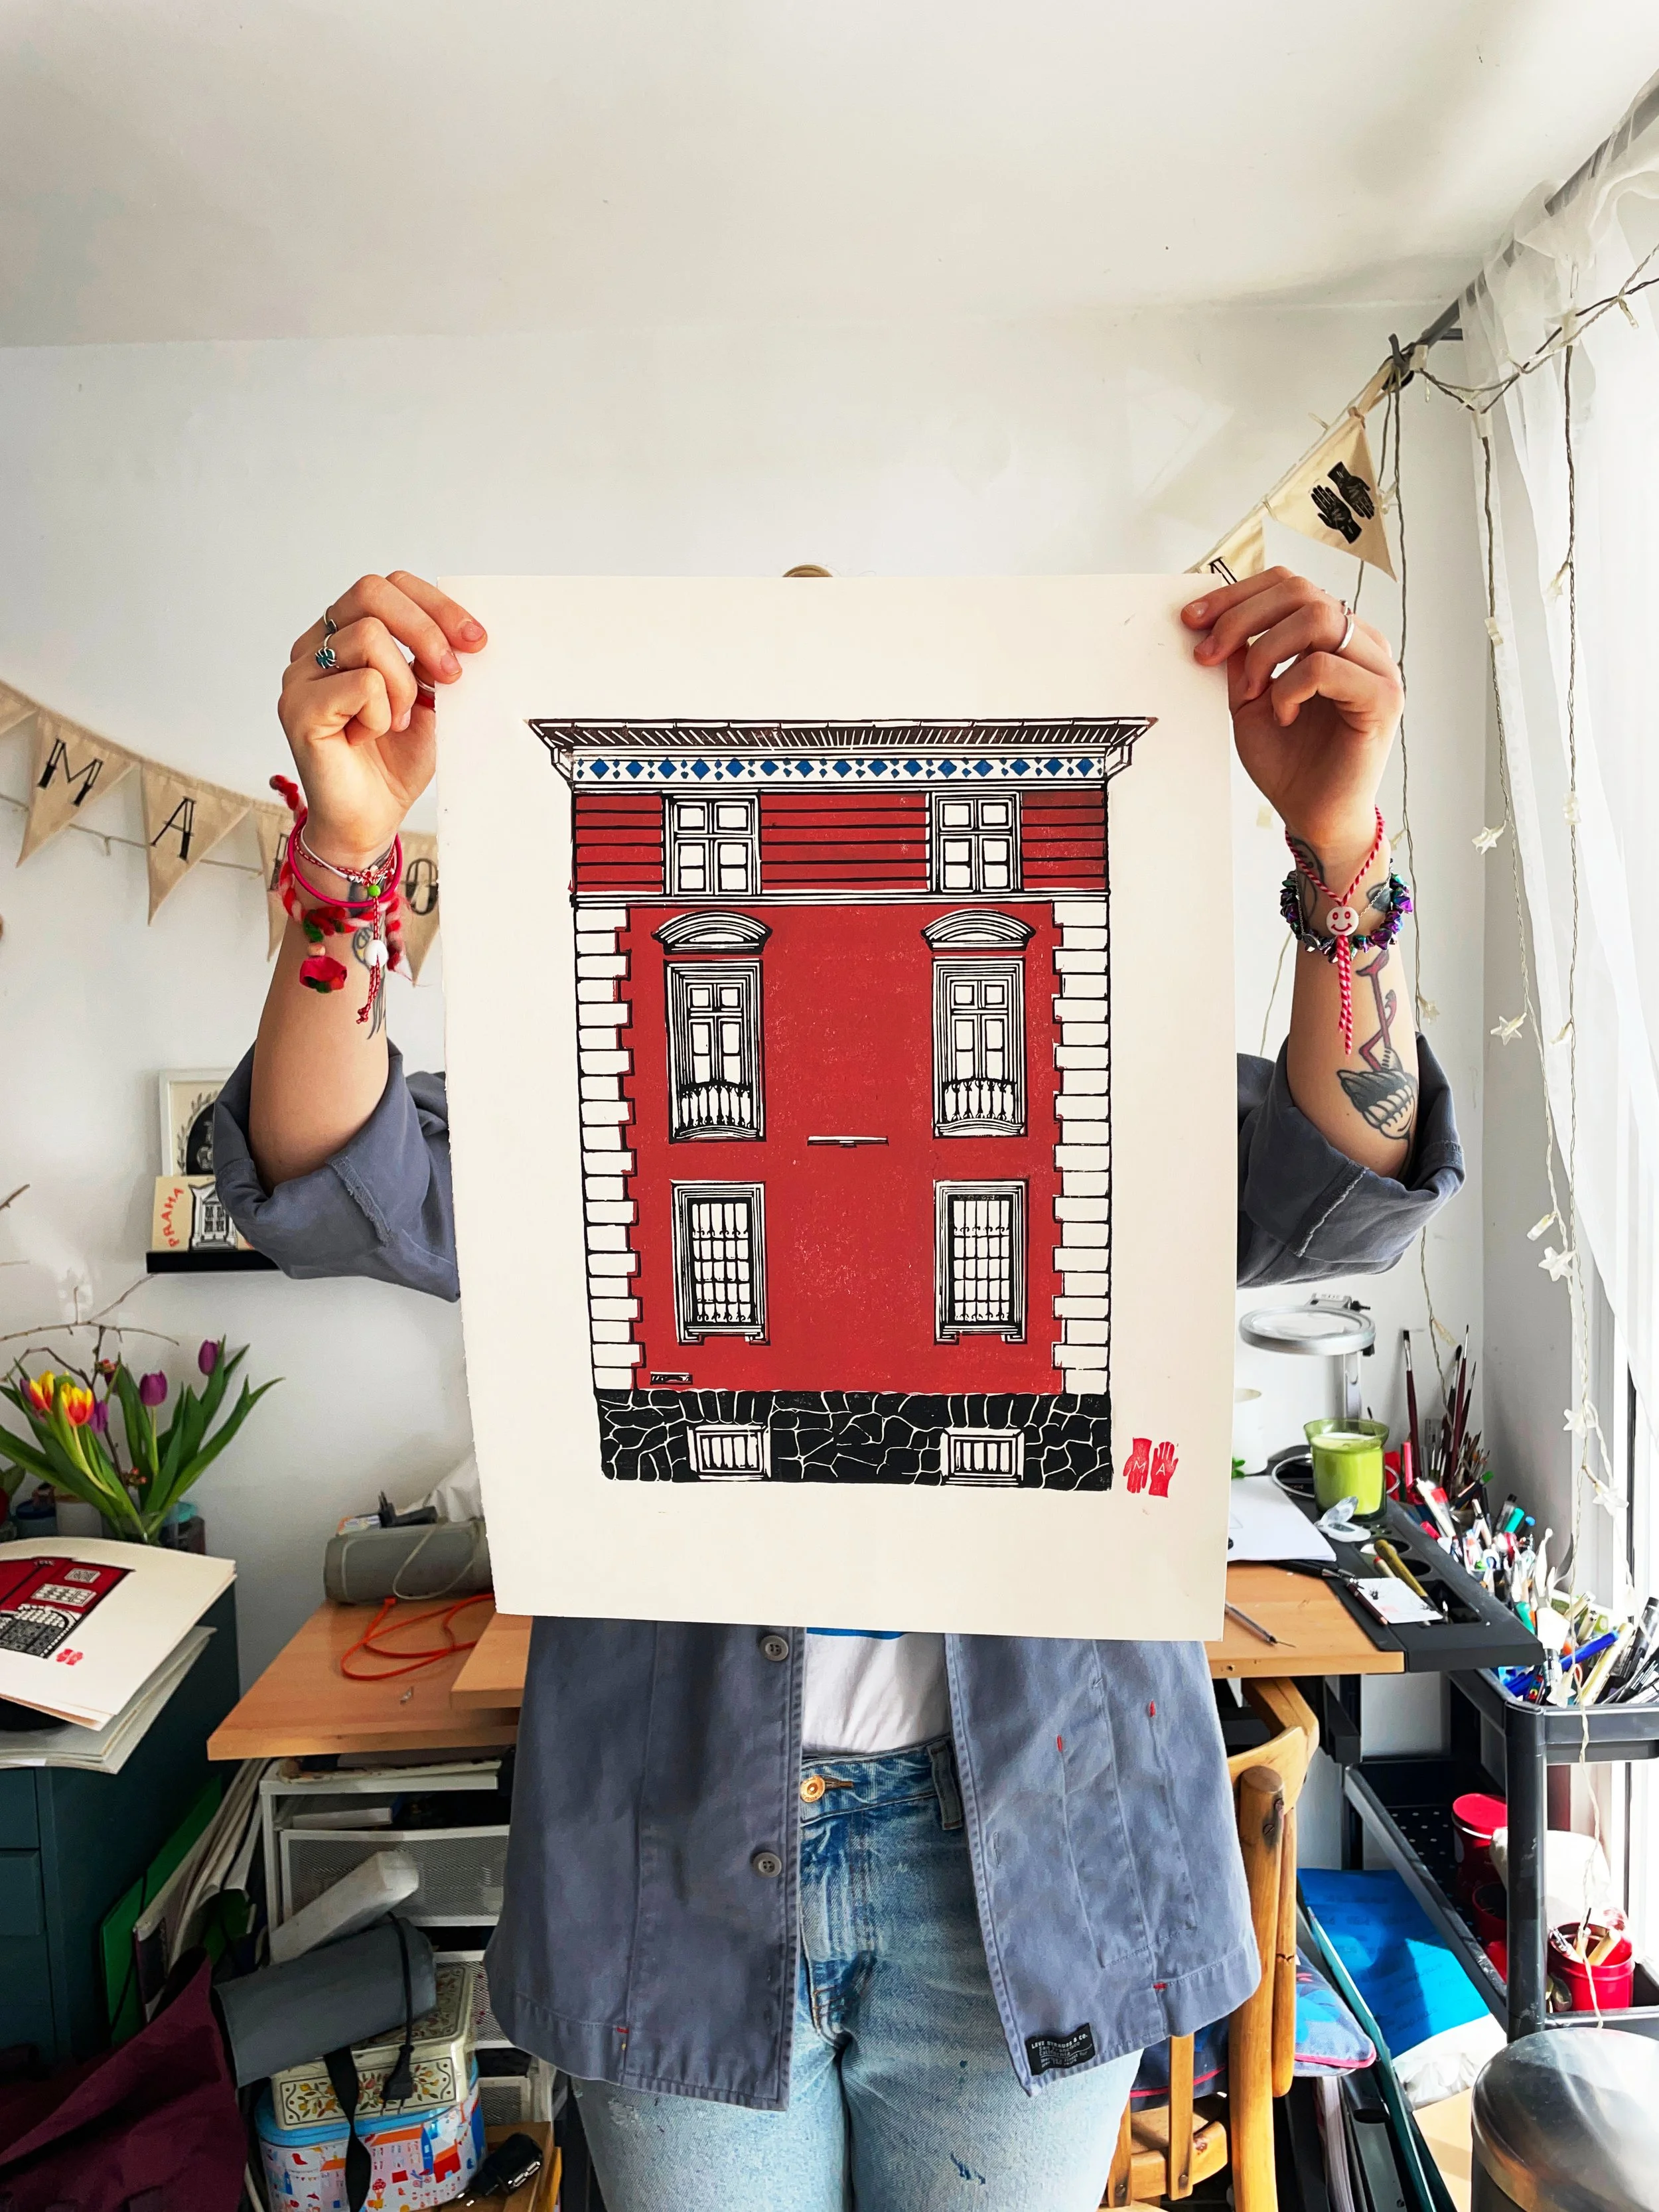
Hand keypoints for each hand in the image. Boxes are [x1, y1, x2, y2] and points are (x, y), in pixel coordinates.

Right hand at [278, 572, 486, 866]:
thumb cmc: (395, 762)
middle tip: (451, 675)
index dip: (435, 605)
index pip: (387, 587)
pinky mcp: (299, 707)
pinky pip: (361, 684)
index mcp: (343, 635)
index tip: (475, 641)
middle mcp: (314, 647)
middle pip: (372, 592)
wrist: (369, 819)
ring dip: (402, 685)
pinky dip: (381, 712)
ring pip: (370, 637)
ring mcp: (301, 675)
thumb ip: (435, 661)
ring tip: (397, 721)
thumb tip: (464, 632)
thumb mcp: (429, 701)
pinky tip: (370, 736)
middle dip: (426, 630)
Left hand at [1181, 568, 1401, 867]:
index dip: (1237, 595)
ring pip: (1317, 617)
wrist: (1313, 817)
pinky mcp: (1381, 698)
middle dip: (1241, 617)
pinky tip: (1281, 715)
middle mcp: (1362, 644)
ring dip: (1266, 651)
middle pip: (1301, 591)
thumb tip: (1213, 617)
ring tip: (1250, 693)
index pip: (1289, 586)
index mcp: (1335, 636)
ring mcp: (1377, 668)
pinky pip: (1325, 666)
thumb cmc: (1289, 763)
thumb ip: (1241, 658)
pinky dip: (1289, 687)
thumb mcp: (1250, 700)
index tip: (1193, 619)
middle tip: (1206, 653)